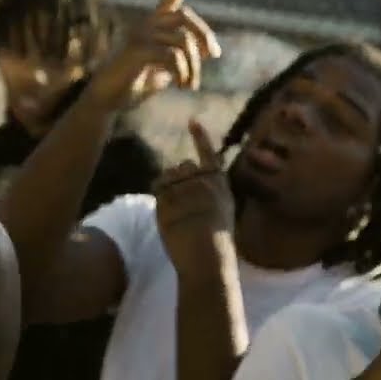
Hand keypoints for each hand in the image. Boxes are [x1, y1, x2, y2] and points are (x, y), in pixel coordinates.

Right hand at [86, 0, 220, 112]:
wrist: (106, 99)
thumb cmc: (134, 85)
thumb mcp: (165, 70)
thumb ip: (184, 57)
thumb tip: (210, 50)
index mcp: (152, 28)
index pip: (168, 0)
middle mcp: (145, 25)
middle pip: (185, 15)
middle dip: (205, 35)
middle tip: (214, 56)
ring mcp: (139, 36)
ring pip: (183, 40)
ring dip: (194, 66)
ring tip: (190, 85)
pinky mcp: (135, 50)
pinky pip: (171, 55)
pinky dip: (182, 72)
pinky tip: (181, 84)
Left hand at [155, 119, 234, 276]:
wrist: (206, 258)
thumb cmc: (216, 245)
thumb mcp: (222, 214)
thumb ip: (211, 195)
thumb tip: (195, 181)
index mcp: (221, 185)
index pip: (210, 155)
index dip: (200, 137)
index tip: (192, 121)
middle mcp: (204, 180)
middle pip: (182, 167)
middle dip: (179, 179)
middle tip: (183, 204)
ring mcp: (185, 185)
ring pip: (168, 175)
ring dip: (168, 187)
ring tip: (178, 211)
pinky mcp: (168, 194)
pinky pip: (157, 187)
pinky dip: (160, 198)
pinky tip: (167, 212)